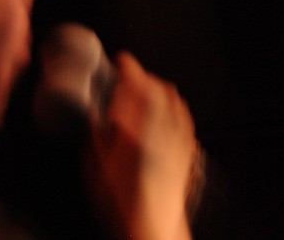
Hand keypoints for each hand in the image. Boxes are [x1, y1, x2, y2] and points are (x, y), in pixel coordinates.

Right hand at [88, 52, 196, 239]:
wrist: (153, 226)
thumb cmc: (122, 202)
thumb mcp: (96, 168)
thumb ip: (98, 137)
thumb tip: (97, 115)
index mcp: (137, 130)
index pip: (137, 87)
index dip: (129, 68)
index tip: (122, 60)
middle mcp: (162, 130)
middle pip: (159, 89)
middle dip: (143, 77)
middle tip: (128, 75)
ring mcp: (178, 138)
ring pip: (174, 100)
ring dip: (159, 89)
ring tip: (145, 90)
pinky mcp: (187, 149)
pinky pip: (185, 117)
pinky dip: (174, 106)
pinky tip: (168, 109)